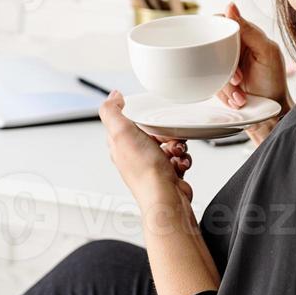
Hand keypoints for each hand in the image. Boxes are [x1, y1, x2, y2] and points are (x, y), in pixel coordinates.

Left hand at [99, 90, 191, 205]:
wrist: (166, 199)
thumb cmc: (145, 172)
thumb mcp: (121, 132)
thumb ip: (112, 111)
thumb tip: (113, 95)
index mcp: (121, 145)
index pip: (128, 123)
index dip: (141, 118)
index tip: (150, 118)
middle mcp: (135, 156)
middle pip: (153, 132)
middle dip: (165, 131)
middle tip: (166, 137)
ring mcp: (153, 166)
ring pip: (170, 143)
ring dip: (178, 145)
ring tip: (175, 152)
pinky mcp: (168, 174)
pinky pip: (180, 157)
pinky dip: (184, 158)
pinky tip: (181, 163)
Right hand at [214, 3, 293, 127]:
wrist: (273, 113)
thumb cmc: (274, 82)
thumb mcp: (266, 53)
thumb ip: (250, 30)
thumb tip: (230, 5)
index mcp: (245, 35)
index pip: (220, 23)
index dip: (218, 38)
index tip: (224, 55)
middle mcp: (233, 48)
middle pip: (211, 47)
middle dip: (223, 69)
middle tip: (239, 80)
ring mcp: (224, 65)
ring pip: (207, 69)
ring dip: (225, 86)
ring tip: (241, 96)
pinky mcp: (218, 82)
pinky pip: (209, 85)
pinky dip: (223, 96)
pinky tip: (237, 100)